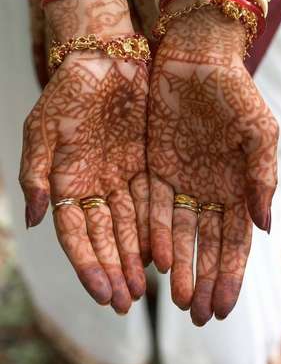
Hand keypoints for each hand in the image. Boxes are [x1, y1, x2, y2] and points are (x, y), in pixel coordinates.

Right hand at [19, 54, 149, 313]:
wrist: (105, 60)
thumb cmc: (69, 92)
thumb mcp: (43, 130)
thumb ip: (36, 175)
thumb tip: (37, 220)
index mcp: (65, 183)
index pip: (75, 235)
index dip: (88, 265)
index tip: (104, 294)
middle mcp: (93, 187)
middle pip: (104, 238)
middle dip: (114, 270)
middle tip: (127, 302)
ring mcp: (120, 178)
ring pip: (128, 227)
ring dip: (135, 257)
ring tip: (146, 287)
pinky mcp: (144, 166)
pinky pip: (150, 203)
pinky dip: (154, 228)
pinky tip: (161, 253)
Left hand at [148, 10, 278, 324]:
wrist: (196, 59)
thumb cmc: (233, 92)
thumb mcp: (257, 133)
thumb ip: (261, 178)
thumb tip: (264, 226)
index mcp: (238, 186)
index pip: (236, 242)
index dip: (231, 275)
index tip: (224, 308)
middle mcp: (210, 190)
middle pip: (207, 246)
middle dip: (204, 280)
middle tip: (197, 316)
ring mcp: (182, 182)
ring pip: (180, 234)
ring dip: (181, 266)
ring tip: (176, 298)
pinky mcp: (155, 169)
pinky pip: (155, 209)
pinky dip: (156, 235)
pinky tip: (156, 261)